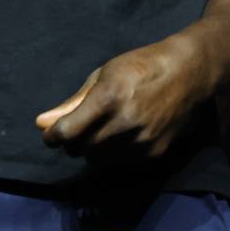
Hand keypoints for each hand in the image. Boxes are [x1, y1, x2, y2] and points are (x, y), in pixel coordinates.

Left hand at [36, 34, 211, 161]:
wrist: (189, 73)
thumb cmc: (141, 66)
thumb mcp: (103, 75)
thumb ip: (72, 103)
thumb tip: (40, 124)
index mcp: (108, 98)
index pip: (66, 134)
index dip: (53, 137)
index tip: (53, 134)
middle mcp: (124, 123)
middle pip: (80, 150)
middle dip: (74, 141)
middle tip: (83, 126)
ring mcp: (141, 142)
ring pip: (98, 161)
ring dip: (94, 149)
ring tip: (106, 128)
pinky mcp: (154, 154)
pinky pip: (121, 163)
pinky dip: (115, 153)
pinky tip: (126, 134)